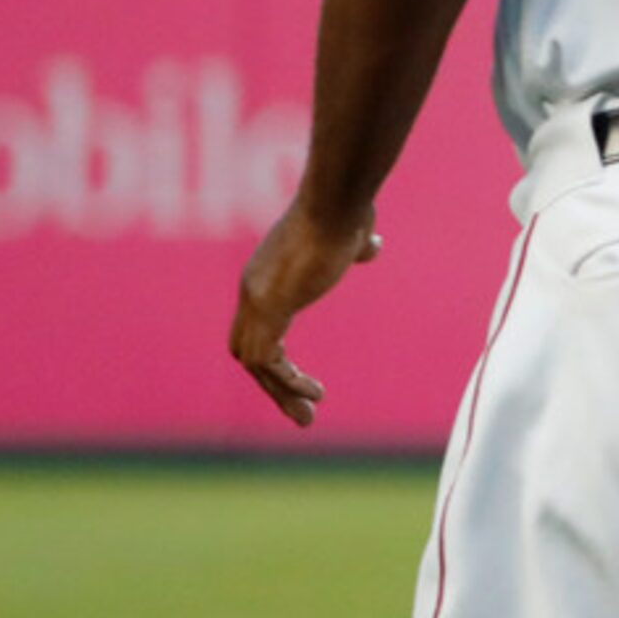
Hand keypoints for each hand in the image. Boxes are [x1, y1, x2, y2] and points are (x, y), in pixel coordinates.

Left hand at [230, 201, 380, 426]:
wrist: (337, 200)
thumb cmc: (346, 211)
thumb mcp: (351, 235)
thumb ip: (356, 246)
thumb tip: (371, 246)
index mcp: (266, 276)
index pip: (257, 328)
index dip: (276, 359)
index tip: (304, 381)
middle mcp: (253, 290)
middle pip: (247, 350)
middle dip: (273, 385)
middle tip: (304, 411)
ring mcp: (257, 299)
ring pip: (254, 362)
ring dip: (280, 393)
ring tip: (308, 416)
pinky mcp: (271, 306)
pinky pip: (266, 359)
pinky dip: (286, 381)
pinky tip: (313, 392)